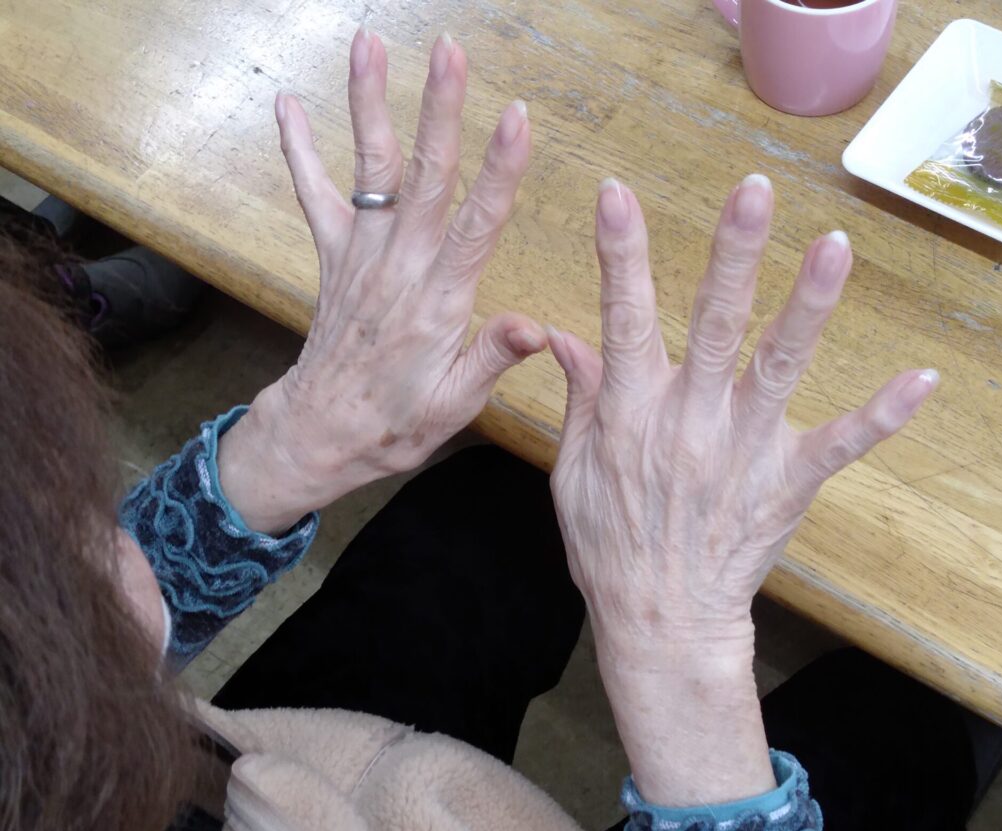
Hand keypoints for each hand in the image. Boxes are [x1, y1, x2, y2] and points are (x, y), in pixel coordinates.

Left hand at [219, 31, 541, 533]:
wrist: (320, 433)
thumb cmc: (393, 424)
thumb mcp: (453, 406)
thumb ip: (490, 359)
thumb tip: (534, 327)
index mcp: (437, 302)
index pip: (476, 226)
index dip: (499, 171)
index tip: (518, 118)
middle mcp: (398, 267)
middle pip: (425, 178)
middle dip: (441, 111)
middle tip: (451, 51)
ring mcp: (362, 257)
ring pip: (372, 171)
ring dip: (371, 105)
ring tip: (369, 44)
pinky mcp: (336, 259)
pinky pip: (316, 198)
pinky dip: (299, 151)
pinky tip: (287, 105)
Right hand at [548, 175, 937, 805]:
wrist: (659, 620)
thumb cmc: (610, 546)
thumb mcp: (572, 472)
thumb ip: (580, 397)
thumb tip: (564, 334)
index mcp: (632, 415)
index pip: (622, 320)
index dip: (619, 256)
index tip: (616, 194)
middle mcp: (689, 423)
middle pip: (714, 327)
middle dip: (732, 255)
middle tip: (753, 192)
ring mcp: (742, 453)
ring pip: (778, 369)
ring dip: (806, 308)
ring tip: (834, 247)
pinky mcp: (785, 484)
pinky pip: (839, 446)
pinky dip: (880, 415)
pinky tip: (921, 379)